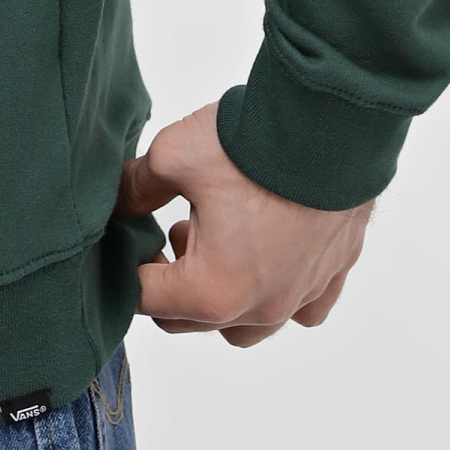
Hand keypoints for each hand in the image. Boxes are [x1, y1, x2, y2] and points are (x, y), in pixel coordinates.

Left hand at [112, 101, 373, 346]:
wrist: (332, 124)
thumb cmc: (253, 146)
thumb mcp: (172, 157)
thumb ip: (136, 189)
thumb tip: (116, 203)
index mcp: (212, 291)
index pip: (144, 299)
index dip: (126, 264)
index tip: (129, 234)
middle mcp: (259, 309)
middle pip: (192, 319)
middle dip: (172, 280)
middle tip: (170, 230)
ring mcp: (300, 298)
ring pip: (245, 325)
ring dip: (221, 293)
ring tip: (216, 235)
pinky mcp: (332, 276)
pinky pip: (299, 307)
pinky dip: (277, 288)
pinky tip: (267, 246)